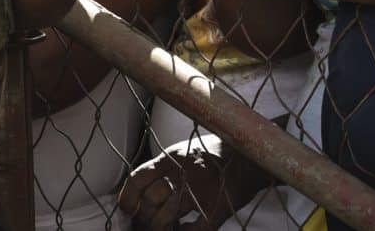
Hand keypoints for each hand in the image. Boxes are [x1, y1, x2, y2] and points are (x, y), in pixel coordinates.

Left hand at [119, 142, 246, 229]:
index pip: (139, 178)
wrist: (247, 157)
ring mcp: (202, 191)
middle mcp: (184, 173)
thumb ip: (162, 167)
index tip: (127, 209)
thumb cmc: (211, 155)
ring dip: (159, 228)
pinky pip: (196, 229)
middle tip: (144, 224)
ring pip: (168, 216)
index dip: (128, 197)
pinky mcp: (219, 208)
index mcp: (171, 158)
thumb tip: (140, 188)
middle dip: (144, 217)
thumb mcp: (181, 151)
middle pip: (151, 200)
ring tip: (159, 229)